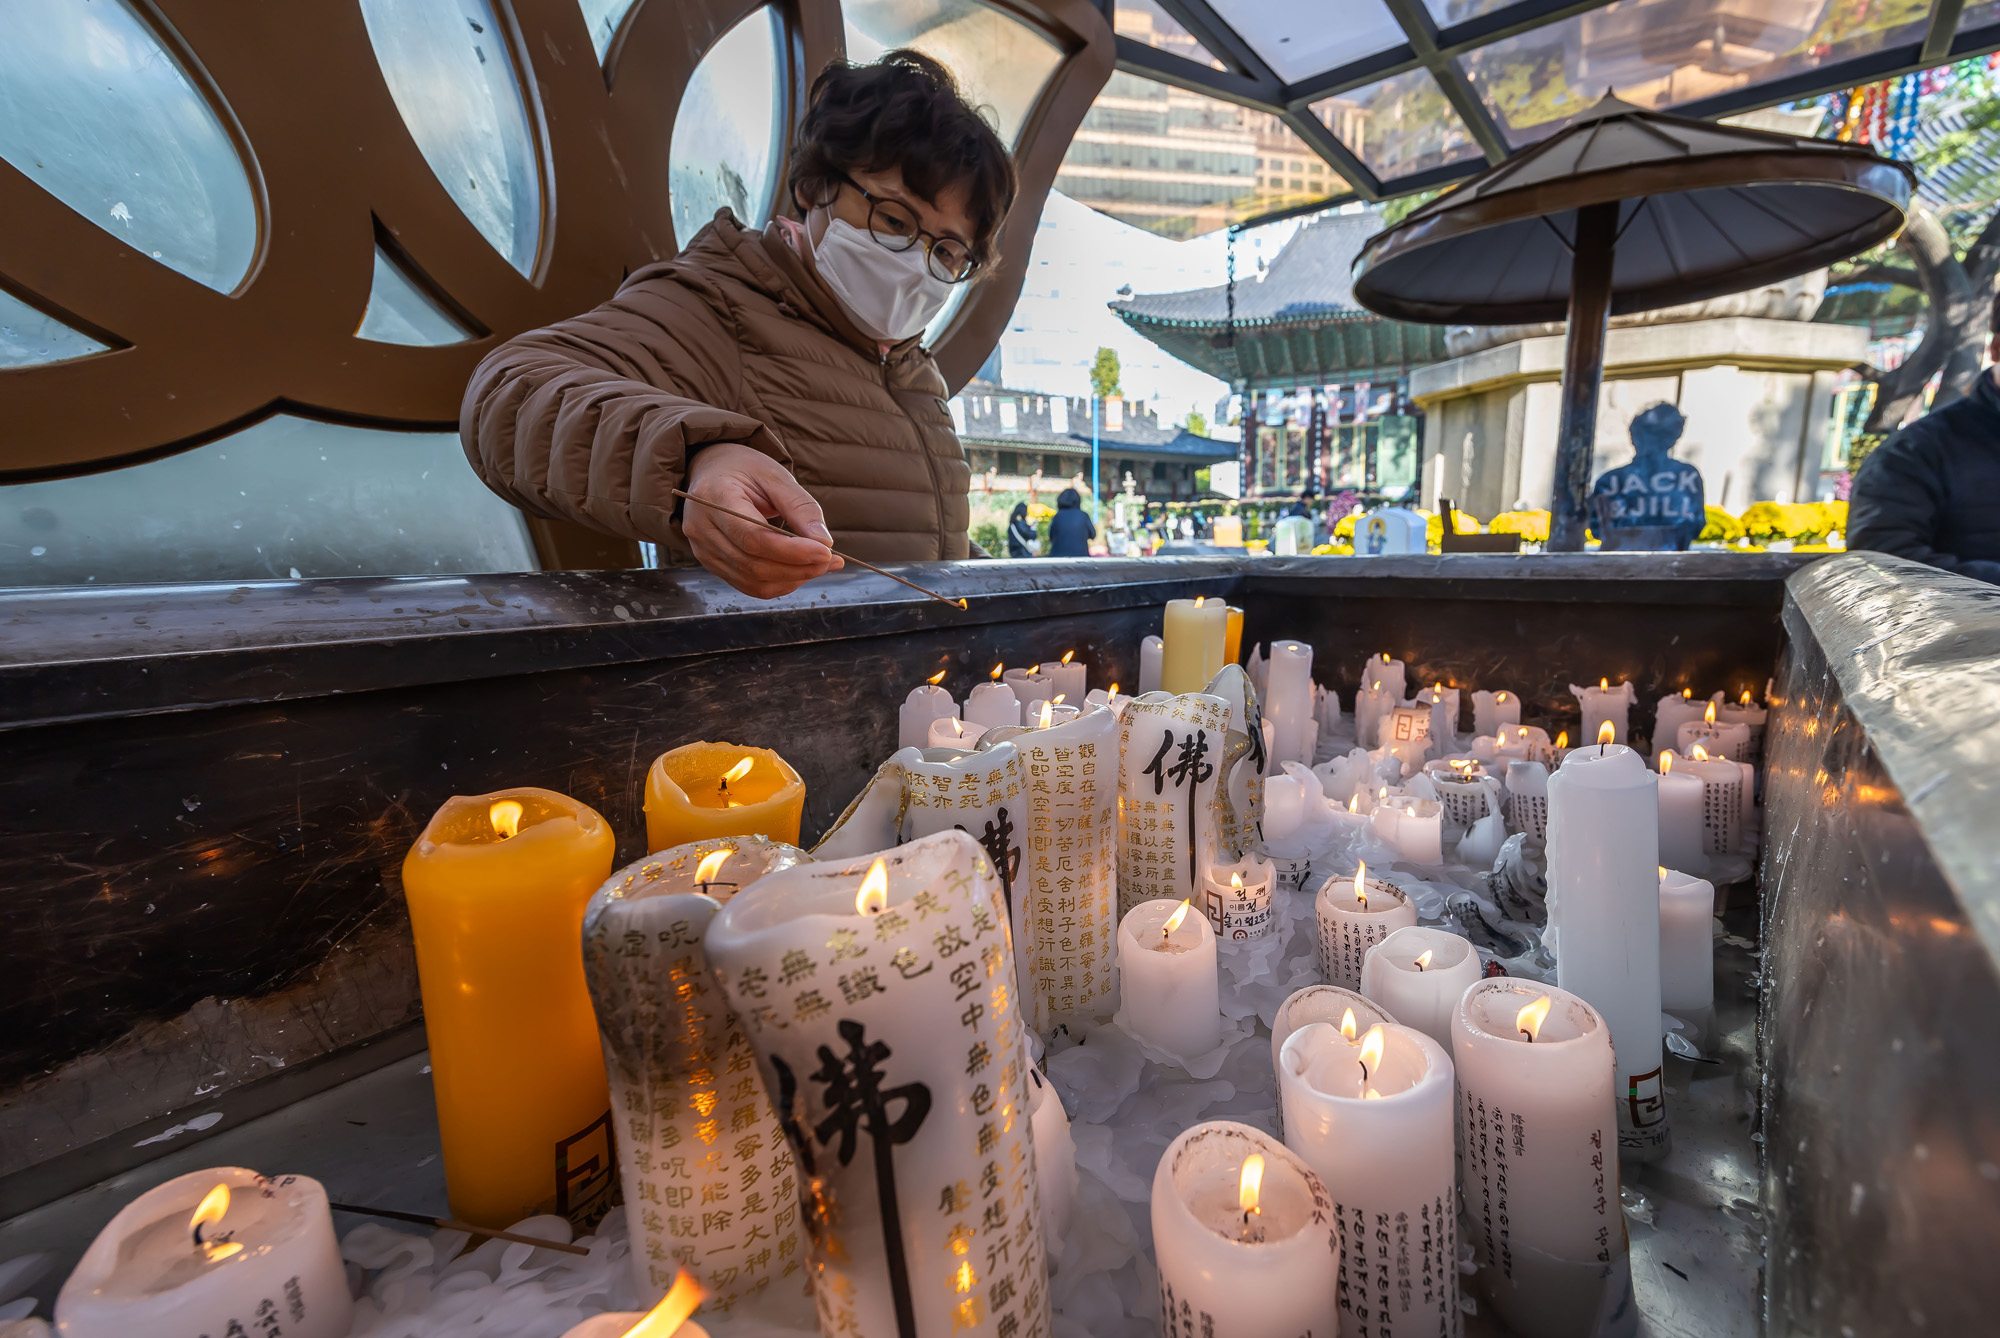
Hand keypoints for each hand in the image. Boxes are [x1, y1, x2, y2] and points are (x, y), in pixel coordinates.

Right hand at [683, 443, 842, 598]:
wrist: (713, 472)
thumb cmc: (744, 469)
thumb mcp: (775, 475)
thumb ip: (800, 507)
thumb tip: (824, 543)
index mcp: (714, 497)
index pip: (753, 537)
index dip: (792, 551)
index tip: (826, 552)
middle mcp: (702, 529)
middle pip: (754, 564)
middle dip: (799, 568)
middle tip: (831, 561)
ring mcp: (703, 551)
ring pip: (753, 581)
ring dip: (793, 579)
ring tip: (821, 565)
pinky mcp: (712, 564)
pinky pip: (749, 585)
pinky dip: (780, 583)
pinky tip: (800, 570)